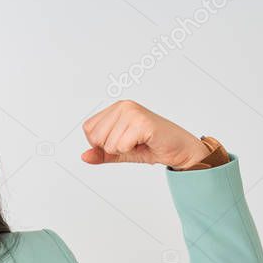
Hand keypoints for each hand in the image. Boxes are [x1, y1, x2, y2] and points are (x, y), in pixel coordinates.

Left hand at [79, 100, 210, 168]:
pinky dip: (132, 150)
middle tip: (132, 143)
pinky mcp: (142, 122)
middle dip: (112, 148)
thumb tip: (83, 157)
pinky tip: (145, 142)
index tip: (122, 140)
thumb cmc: (151, 146)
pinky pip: (121, 146)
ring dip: (124, 150)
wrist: (179, 149)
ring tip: (139, 142)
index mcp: (116, 108)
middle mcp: (123, 105)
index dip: (101, 142)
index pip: (88, 129)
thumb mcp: (120, 151)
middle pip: (95, 137)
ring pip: (108, 144)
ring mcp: (133, 112)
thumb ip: (101, 153)